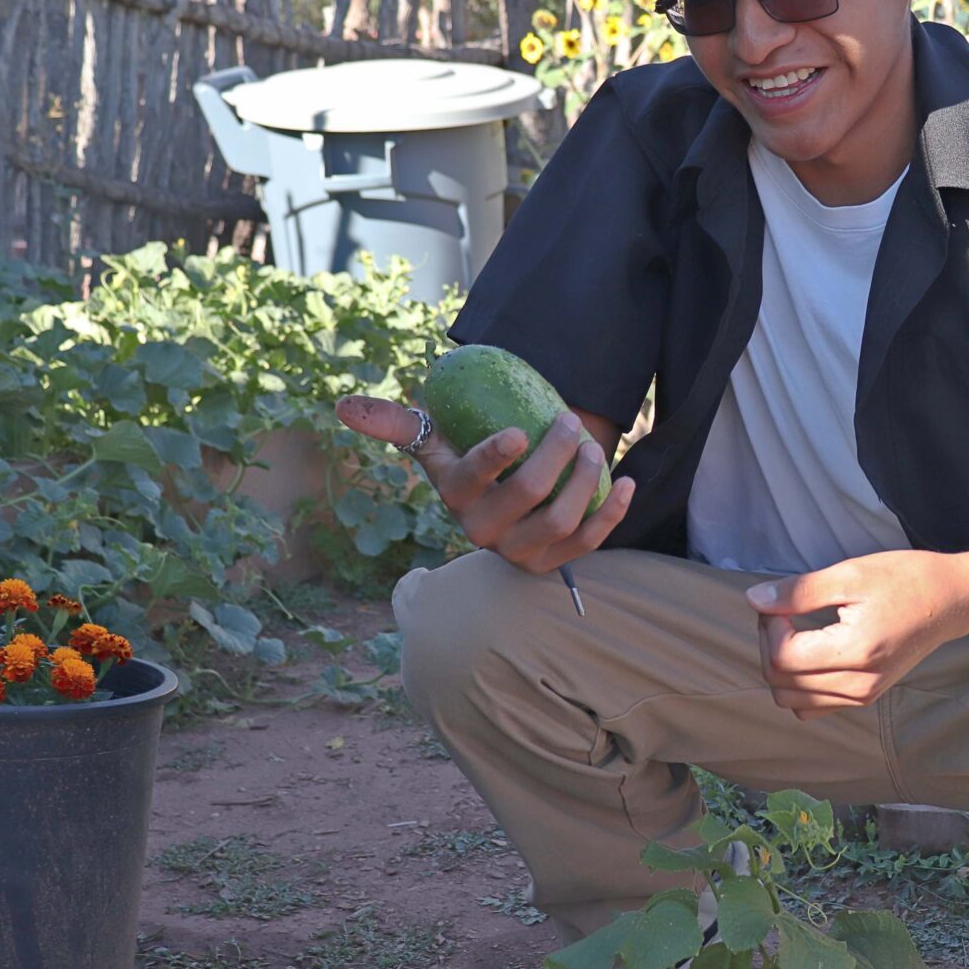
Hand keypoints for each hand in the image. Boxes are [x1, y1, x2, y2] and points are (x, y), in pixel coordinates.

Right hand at [335, 395, 633, 574]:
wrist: (506, 493)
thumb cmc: (469, 455)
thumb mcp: (435, 438)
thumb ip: (394, 421)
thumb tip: (342, 406)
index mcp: (455, 497)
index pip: (475, 480)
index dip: (496, 457)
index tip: (520, 431)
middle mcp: (484, 532)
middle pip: (528, 496)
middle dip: (556, 455)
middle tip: (569, 421)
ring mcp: (521, 551)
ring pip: (561, 519)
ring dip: (585, 480)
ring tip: (592, 448)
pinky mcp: (555, 562)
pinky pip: (591, 542)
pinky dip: (613, 512)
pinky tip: (626, 482)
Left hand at [747, 550, 968, 719]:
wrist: (951, 600)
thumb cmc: (906, 580)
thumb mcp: (851, 574)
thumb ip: (800, 591)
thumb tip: (754, 600)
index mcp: (855, 653)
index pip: (781, 658)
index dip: (767, 627)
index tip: (780, 601)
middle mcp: (858, 685)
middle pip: (780, 683)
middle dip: (768, 645)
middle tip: (783, 611)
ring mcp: (863, 696)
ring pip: (792, 700)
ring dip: (780, 668)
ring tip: (794, 632)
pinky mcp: (865, 697)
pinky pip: (813, 706)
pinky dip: (799, 685)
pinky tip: (809, 652)